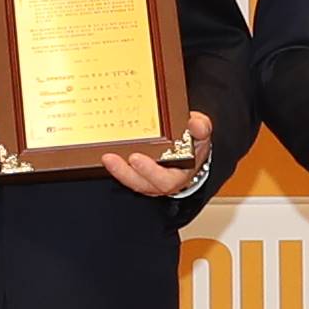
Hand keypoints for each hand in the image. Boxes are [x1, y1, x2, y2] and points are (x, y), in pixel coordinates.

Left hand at [95, 116, 212, 198]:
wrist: (190, 147)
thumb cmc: (194, 142)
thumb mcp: (202, 133)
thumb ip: (201, 127)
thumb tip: (196, 124)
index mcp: (180, 175)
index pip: (165, 180)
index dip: (150, 172)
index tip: (136, 158)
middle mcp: (161, 181)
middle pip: (142, 184)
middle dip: (125, 173)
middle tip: (111, 158)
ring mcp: (148, 179)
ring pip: (131, 181)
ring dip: (117, 170)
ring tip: (106, 157)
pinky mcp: (138, 174)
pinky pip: (125, 174)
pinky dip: (116, 166)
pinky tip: (106, 155)